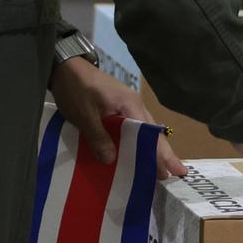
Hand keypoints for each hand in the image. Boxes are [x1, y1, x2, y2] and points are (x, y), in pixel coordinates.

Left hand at [48, 57, 185, 178]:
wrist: (66, 68)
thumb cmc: (76, 89)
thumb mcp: (84, 115)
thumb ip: (98, 137)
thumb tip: (111, 160)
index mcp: (130, 105)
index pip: (150, 132)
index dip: (162, 152)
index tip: (175, 169)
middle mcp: (135, 105)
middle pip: (153, 132)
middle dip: (164, 153)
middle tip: (176, 173)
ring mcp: (127, 106)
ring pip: (144, 131)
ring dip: (151, 149)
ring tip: (158, 169)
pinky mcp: (118, 108)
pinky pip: (133, 128)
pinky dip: (138, 142)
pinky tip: (136, 153)